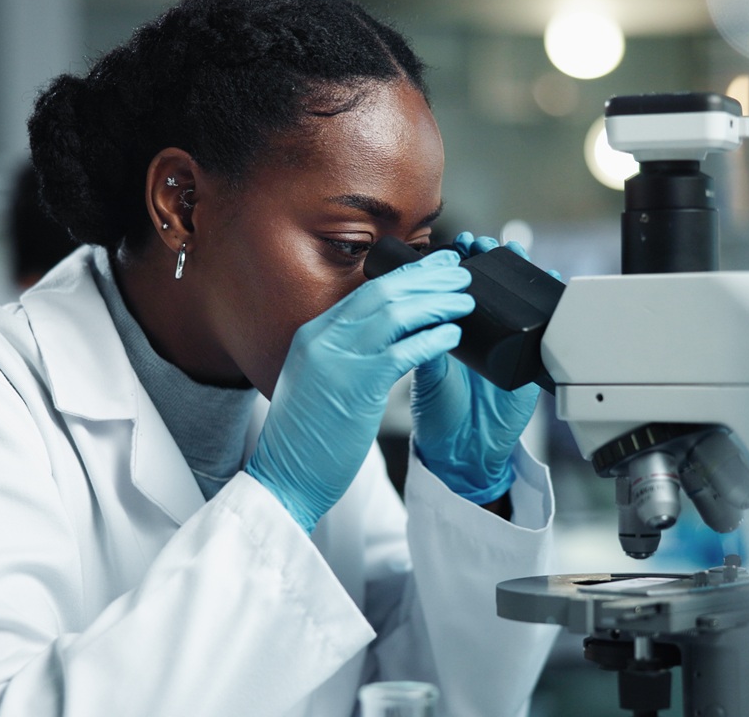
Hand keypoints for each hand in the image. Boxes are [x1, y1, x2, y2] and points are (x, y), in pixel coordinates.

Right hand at [247, 249, 474, 531]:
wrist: (283, 478)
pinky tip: (452, 336)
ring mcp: (338, 360)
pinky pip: (403, 352)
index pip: (365, 293)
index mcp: (313, 336)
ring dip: (436, 303)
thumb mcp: (314, 383)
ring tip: (465, 299)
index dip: (404, 278)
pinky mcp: (357, 386)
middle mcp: (323, 340)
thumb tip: (379, 341)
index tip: (432, 269)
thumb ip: (339, 355)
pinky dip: (432, 339)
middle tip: (458, 271)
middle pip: (383, 293)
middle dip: (426, 279)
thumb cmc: (303, 440)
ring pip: (396, 314)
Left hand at [410, 232, 539, 504]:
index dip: (458, 265)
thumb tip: (418, 315)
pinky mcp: (532, 363)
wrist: (462, 452)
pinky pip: (547, 329)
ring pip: (520, 300)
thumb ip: (425, 348)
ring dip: (519, 272)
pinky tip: (549, 282)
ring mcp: (509, 346)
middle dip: (488, 258)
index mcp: (455, 333)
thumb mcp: (428, 376)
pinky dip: (550, 305)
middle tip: (479, 242)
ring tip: (510, 250)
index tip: (454, 244)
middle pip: (492, 286)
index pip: (459, 288)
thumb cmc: (440, 414)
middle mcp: (484, 334)